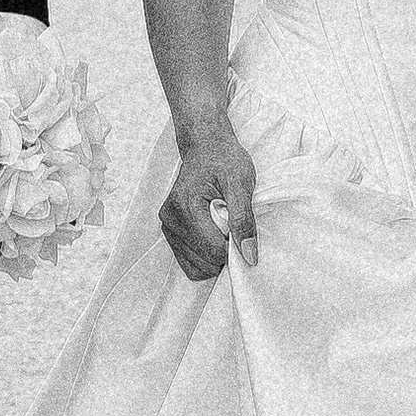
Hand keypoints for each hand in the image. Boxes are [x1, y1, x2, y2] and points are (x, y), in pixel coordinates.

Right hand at [159, 115, 258, 280]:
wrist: (206, 147)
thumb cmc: (224, 160)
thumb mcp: (241, 183)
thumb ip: (243, 219)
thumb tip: (248, 254)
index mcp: (185, 207)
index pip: (213, 252)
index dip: (235, 249)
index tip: (244, 231)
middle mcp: (170, 219)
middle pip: (205, 262)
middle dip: (225, 252)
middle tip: (232, 225)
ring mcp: (167, 227)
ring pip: (196, 267)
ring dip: (215, 256)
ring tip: (222, 228)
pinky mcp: (169, 232)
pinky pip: (189, 262)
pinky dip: (205, 257)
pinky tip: (214, 236)